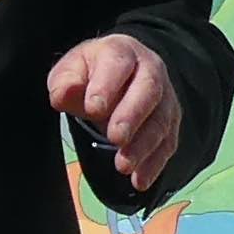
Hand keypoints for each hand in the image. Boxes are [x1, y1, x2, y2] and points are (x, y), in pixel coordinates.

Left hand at [49, 33, 179, 193]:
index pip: (118, 63)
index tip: (92, 108)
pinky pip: (168, 143)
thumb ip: (65, 83)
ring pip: (161, 120)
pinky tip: (139, 181)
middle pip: (148, 90)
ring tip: (123, 165)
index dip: (107, 85)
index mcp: (121, 52)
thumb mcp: (71, 72)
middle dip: (132, 115)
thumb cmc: (91, 75)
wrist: (120, 77)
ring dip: (143, 145)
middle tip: (115, 137)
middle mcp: (150, 70)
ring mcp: (165, 97)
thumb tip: (62, 94)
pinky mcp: (171, 122)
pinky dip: (155, 164)